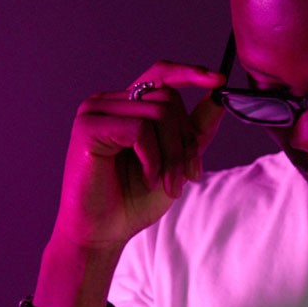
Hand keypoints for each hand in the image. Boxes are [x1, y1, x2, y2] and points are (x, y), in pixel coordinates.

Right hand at [51, 62, 224, 249]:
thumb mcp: (175, 160)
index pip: (161, 74)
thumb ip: (195, 129)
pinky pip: (140, 130)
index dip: (190, 73)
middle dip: (186, 141)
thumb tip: (219, 97)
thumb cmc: (132, 199)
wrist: (103, 233)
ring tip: (168, 184)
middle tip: (188, 176)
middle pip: (168, 99)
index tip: (218, 81)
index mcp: (126, 106)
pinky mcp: (88, 127)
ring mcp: (95, 111)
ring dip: (173, 155)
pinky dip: (153, 158)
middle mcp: (109, 102)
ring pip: (158, 114)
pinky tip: (149, 179)